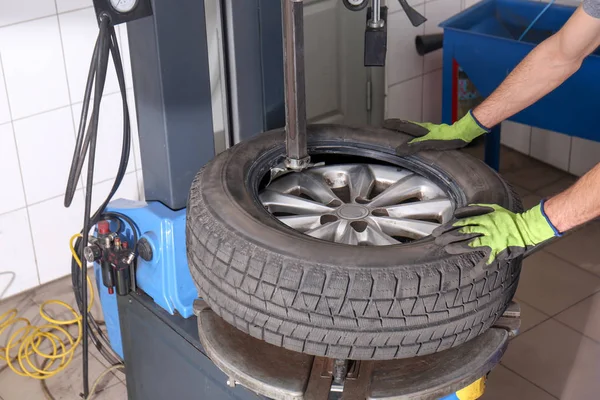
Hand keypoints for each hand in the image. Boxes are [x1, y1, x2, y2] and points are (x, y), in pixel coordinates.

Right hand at [388, 111, 488, 155]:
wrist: (465, 132)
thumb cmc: (450, 138)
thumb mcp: (430, 143)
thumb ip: (415, 146)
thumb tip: (399, 150)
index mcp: (421, 130)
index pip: (404, 126)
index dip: (394, 125)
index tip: (383, 123)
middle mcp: (425, 128)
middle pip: (408, 125)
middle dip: (397, 125)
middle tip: (387, 124)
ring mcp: (431, 130)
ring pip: (414, 127)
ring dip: (405, 127)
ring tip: (398, 129)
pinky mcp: (437, 132)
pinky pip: (422, 131)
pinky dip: (414, 131)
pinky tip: (417, 135)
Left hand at [432, 202, 558, 264]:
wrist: (527, 228)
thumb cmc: (508, 218)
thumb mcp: (492, 208)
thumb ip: (475, 209)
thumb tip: (457, 212)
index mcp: (484, 219)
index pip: (461, 223)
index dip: (447, 227)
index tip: (437, 232)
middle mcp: (486, 229)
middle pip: (463, 232)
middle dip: (448, 237)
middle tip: (437, 241)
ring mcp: (492, 241)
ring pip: (471, 244)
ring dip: (457, 247)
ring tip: (447, 249)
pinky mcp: (499, 251)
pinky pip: (488, 262)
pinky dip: (479, 270)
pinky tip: (471, 275)